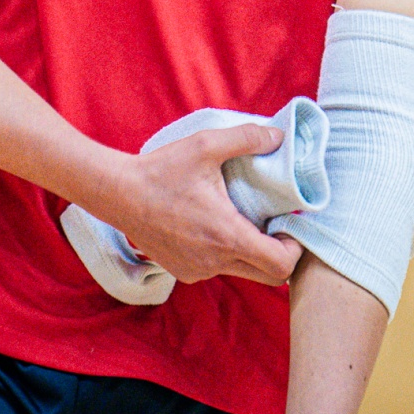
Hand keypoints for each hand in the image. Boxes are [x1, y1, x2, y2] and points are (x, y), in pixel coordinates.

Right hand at [92, 125, 303, 286]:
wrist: (118, 194)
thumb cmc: (161, 171)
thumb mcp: (206, 145)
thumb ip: (246, 138)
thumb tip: (279, 136)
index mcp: (227, 235)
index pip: (282, 266)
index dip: (295, 248)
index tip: (291, 224)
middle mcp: (215, 261)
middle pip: (270, 277)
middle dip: (281, 254)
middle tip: (277, 225)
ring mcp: (198, 271)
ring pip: (243, 272)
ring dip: (252, 252)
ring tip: (245, 218)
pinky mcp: (183, 271)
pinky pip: (218, 268)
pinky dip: (226, 253)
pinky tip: (214, 225)